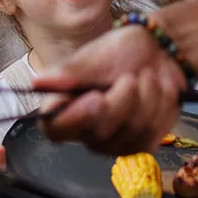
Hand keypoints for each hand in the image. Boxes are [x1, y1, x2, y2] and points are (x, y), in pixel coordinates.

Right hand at [34, 23, 185, 154]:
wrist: (160, 52)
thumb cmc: (121, 51)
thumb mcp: (95, 54)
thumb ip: (69, 72)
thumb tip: (36, 82)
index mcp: (66, 106)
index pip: (54, 129)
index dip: (74, 119)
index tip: (98, 97)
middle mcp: (85, 130)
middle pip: (99, 131)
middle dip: (123, 98)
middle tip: (130, 75)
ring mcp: (113, 142)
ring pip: (131, 134)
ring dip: (147, 98)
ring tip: (146, 79)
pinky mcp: (140, 145)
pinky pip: (151, 135)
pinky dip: (160, 108)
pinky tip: (158, 92)